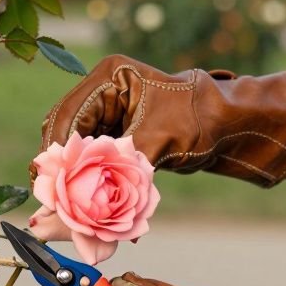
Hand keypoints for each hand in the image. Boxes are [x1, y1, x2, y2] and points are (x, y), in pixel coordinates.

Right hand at [38, 55, 285, 186]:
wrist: (235, 126)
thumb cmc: (200, 122)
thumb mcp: (153, 145)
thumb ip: (112, 172)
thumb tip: (83, 202)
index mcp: (110, 77)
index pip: (66, 117)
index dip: (55, 155)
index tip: (50, 189)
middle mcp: (105, 88)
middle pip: (66, 132)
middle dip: (63, 169)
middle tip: (56, 203)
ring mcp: (112, 108)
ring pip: (78, 148)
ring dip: (78, 178)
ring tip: (76, 209)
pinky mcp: (121, 128)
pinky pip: (97, 156)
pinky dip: (96, 180)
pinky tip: (96, 204)